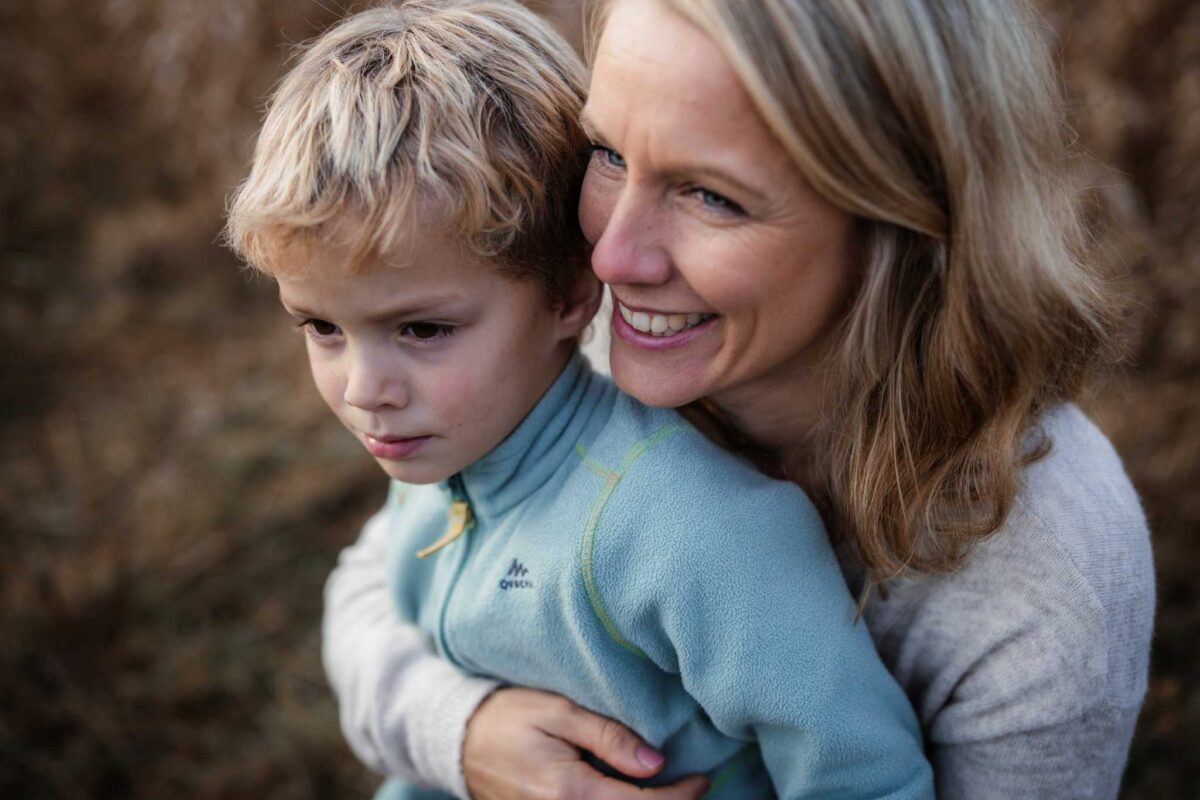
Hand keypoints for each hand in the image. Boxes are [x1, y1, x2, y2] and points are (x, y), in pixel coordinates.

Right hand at [462, 688, 709, 799]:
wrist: (458, 739)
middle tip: (692, 786)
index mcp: (568, 792)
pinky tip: (632, 793)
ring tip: (667, 791)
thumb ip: (608, 737)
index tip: (701, 778)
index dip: (678, 798)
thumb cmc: (509, 716)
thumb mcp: (559, 712)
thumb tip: (655, 762)